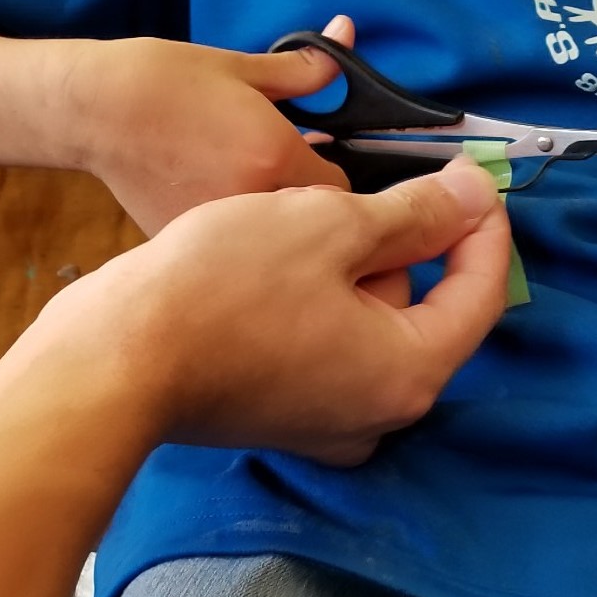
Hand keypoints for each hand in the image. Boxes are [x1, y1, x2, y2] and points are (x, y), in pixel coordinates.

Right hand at [63, 15, 359, 232]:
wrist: (94, 107)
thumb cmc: (166, 80)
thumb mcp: (242, 68)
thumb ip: (304, 69)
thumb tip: (347, 37)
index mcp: (277, 157)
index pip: (342, 192)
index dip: (332, 172)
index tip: (314, 156)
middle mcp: (252, 202)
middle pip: (305, 222)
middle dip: (300, 200)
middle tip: (274, 165)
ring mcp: (215, 228)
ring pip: (263, 238)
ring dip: (261, 217)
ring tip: (231, 177)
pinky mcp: (181, 240)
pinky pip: (222, 245)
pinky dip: (222, 229)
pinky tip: (199, 192)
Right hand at [67, 160, 512, 464]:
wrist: (112, 357)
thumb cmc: (221, 286)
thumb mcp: (328, 224)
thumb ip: (414, 213)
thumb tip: (473, 197)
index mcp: (409, 374)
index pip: (481, 292)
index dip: (483, 223)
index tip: (468, 174)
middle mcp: (379, 414)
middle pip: (425, 312)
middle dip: (413, 242)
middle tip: (389, 177)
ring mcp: (326, 423)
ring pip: (371, 326)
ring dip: (359, 266)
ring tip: (318, 210)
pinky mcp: (280, 414)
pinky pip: (325, 347)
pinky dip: (320, 299)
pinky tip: (282, 252)